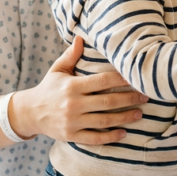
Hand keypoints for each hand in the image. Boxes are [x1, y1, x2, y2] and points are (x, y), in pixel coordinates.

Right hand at [11, 36, 149, 144]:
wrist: (29, 113)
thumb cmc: (48, 88)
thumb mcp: (57, 70)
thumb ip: (71, 55)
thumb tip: (81, 37)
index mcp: (72, 86)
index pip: (102, 81)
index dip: (121, 79)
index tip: (136, 78)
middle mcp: (73, 104)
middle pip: (107, 102)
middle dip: (129, 99)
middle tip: (146, 96)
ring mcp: (72, 122)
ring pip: (104, 121)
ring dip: (125, 118)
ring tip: (140, 114)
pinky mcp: (71, 136)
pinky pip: (94, 138)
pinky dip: (110, 137)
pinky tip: (124, 133)